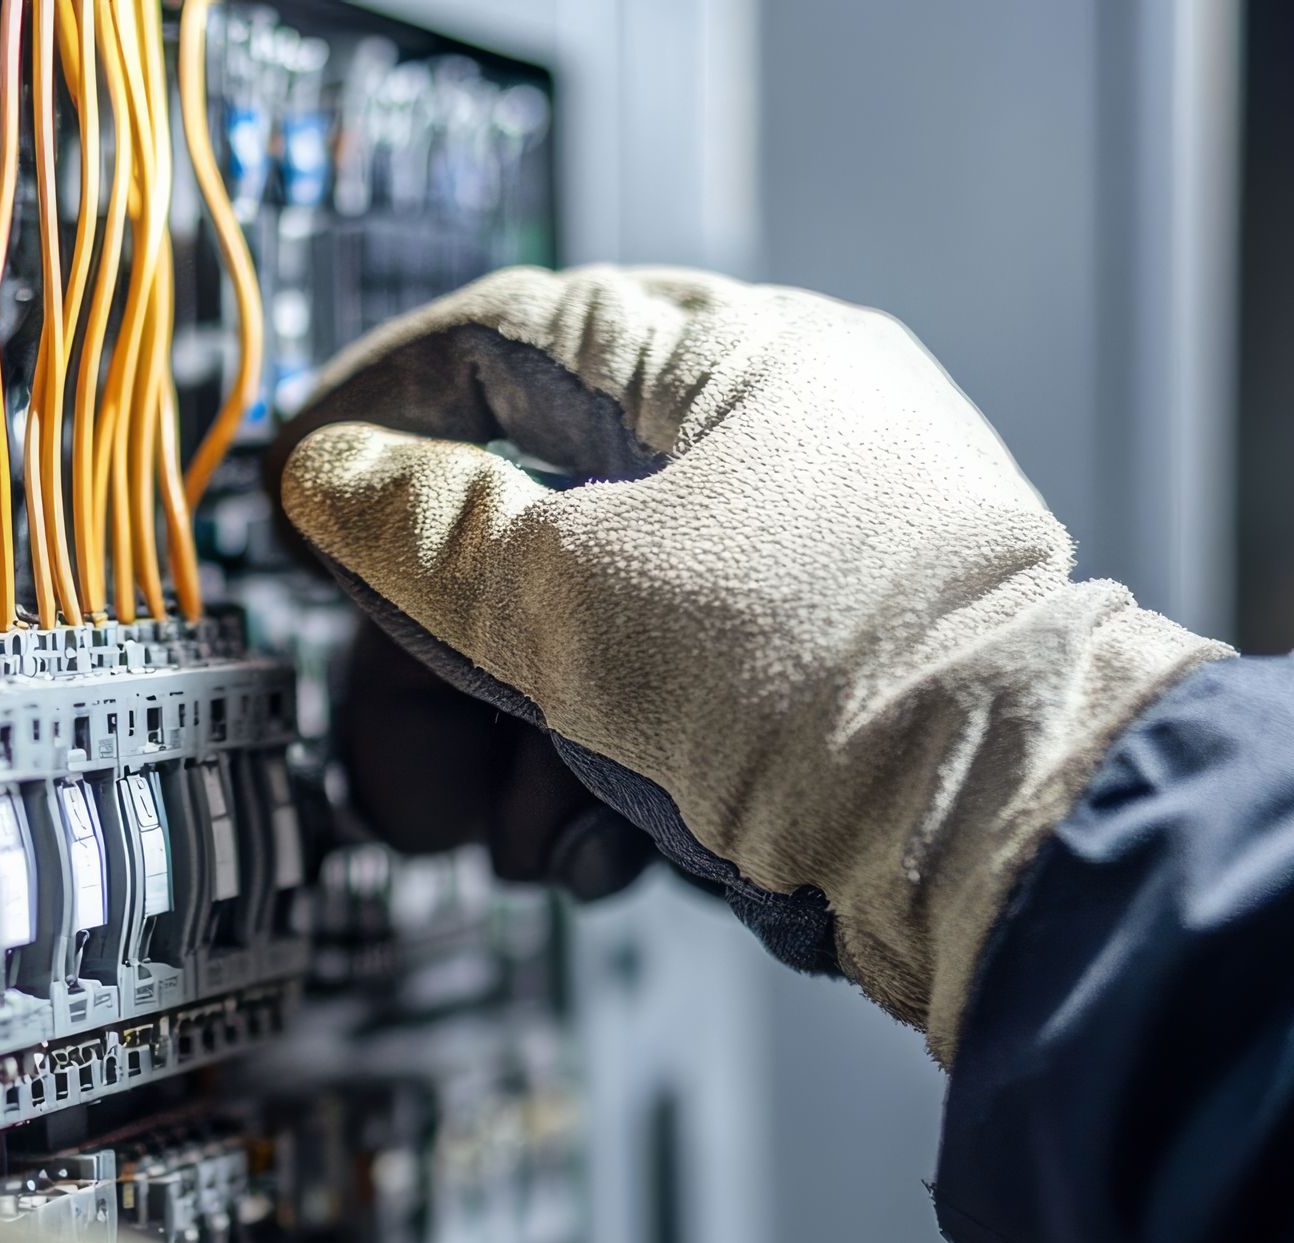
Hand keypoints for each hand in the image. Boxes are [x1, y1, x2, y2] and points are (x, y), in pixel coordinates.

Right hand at [273, 267, 1229, 1056]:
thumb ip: (431, 535)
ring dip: (513, 750)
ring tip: (506, 832)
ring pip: (587, 643)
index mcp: (738, 365)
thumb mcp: (578, 597)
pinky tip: (587, 852)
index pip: (516, 339)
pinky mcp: (811, 700)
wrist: (991, 849)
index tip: (303, 482)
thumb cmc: (833, 690)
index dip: (385, 410)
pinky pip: (656, 719)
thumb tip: (335, 480)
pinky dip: (598, 784)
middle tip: (389, 742)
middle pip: (536, 523)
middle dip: (442, 659)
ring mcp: (798, 585)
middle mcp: (776, 459)